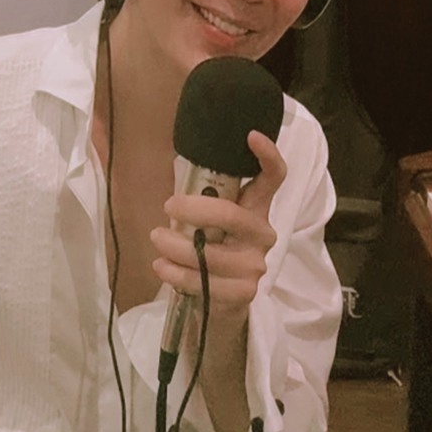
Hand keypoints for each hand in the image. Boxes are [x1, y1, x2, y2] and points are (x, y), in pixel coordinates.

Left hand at [149, 130, 286, 324]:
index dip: (267, 155)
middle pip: (231, 215)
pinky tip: (161, 266)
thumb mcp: (212, 218)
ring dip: (175, 245)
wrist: (224, 297)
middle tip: (167, 205)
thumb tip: (176, 180)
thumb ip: (204, 199)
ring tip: (156, 238)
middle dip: (192, 209)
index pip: (274, 178)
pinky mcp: (244, 292)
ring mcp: (256, 264)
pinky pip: (204, 282)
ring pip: (210, 253)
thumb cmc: (213, 244)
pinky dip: (176, 273)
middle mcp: (263, 234)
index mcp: (258, 207)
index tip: (250, 135)